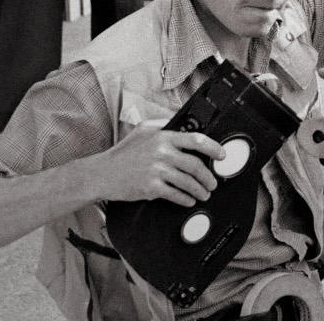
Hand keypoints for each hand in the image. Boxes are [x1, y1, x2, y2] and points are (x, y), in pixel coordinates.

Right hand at [87, 121, 223, 206]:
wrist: (102, 173)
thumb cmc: (124, 153)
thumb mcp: (143, 130)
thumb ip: (164, 124)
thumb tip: (184, 123)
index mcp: (163, 136)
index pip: (196, 139)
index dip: (213, 148)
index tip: (222, 155)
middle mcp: (161, 152)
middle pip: (195, 165)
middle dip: (208, 176)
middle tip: (213, 182)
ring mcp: (156, 170)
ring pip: (188, 182)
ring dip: (200, 190)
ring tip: (204, 193)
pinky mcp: (150, 187)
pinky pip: (175, 195)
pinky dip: (185, 199)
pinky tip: (189, 200)